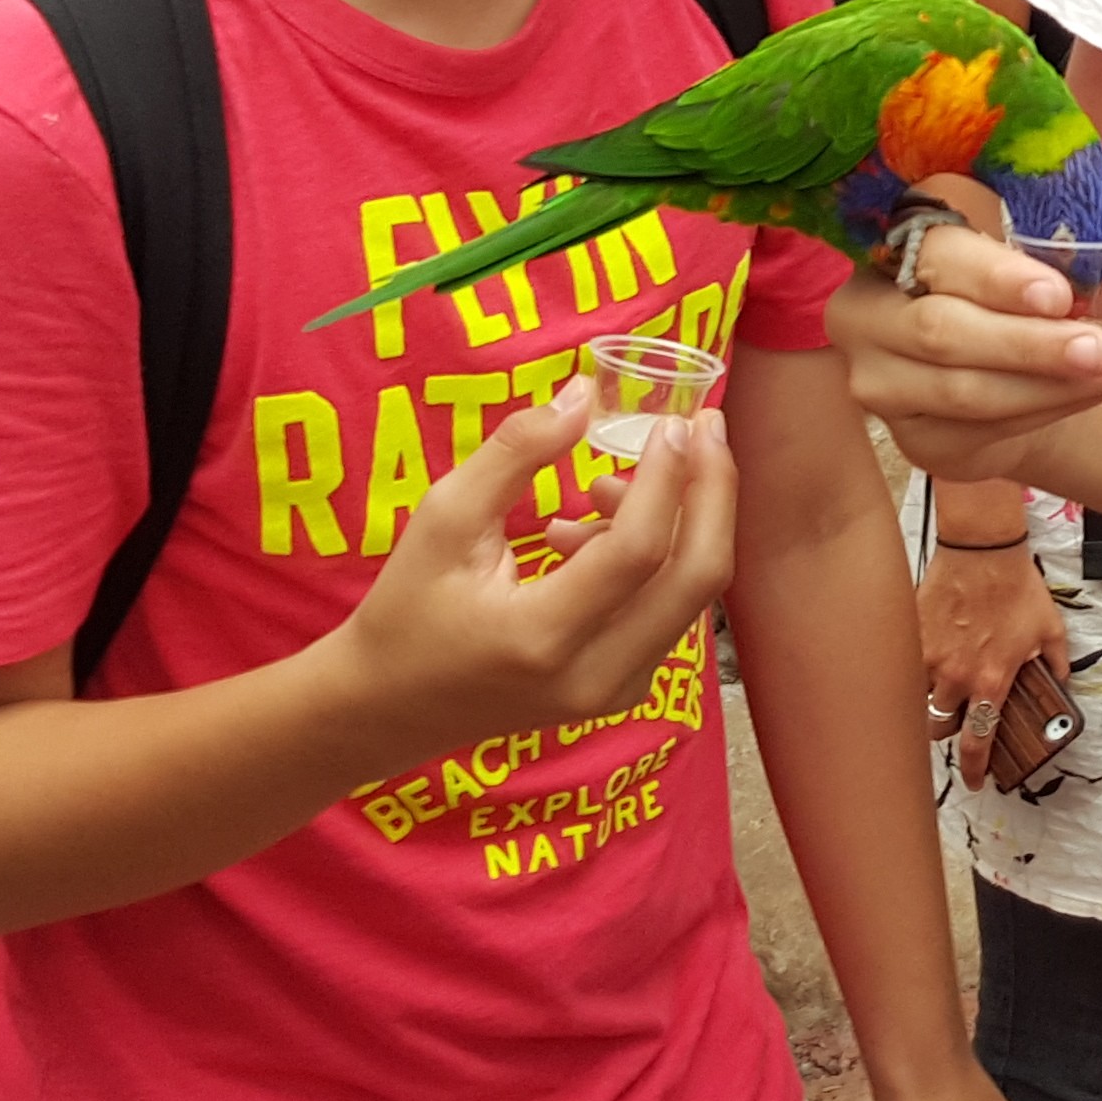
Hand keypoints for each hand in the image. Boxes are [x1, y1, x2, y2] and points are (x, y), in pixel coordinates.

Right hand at [330, 391, 739, 754]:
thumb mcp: (443, 517)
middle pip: (696, 578)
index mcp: (540, 638)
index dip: (666, 478)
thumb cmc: (407, 607)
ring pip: (690, 594)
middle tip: (705, 427)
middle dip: (713, 492)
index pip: (637, 551)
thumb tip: (584, 393)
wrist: (389, 707)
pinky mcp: (623, 691)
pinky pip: (668, 611)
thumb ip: (515, 452)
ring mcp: (615, 693)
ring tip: (600, 484)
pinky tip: (588, 533)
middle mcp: (593, 678)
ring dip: (677, 521)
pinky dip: (655, 557)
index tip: (672, 421)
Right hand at [840, 215, 1101, 481]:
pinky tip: (1092, 393)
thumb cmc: (1017, 301)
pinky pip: (977, 429)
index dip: (995, 277)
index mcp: (897, 242)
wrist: (1001, 373)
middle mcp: (866, 311)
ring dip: (1050, 384)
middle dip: (1031, 343)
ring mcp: (877, 379)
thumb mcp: (1056, 269)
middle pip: (942, 332)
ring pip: (963, 390)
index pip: (936, 255)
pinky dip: (1044, 412)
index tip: (1059, 294)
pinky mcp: (907, 435)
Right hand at [915, 531, 1071, 791]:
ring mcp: (927, 657)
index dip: (973, 769)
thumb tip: (1061, 682)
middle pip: (939, 727)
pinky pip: (906, 669)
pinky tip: (930, 657)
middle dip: (949, 728)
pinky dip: (915, 671)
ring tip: (942, 685)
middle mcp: (955, 676)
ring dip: (930, 700)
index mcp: (991, 680)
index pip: (977, 741)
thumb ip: (1057, 664)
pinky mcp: (910, 638)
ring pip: (919, 701)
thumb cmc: (1016, 586)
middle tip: (959, 715)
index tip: (975, 781)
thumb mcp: (1051, 628)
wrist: (981, 549)